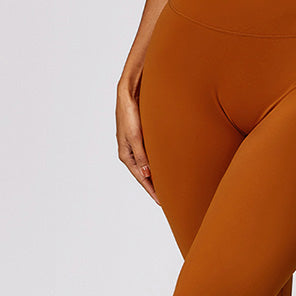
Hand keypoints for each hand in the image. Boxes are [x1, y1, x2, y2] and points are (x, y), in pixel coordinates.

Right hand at [116, 86, 161, 205]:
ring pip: (148, 165)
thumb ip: (141, 156)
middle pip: (144, 174)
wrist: (129, 93)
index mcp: (126, 154)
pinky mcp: (142, 137)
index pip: (141, 178)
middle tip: (168, 198)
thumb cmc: (129, 113)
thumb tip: (146, 175)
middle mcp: (130, 152)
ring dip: (157, 175)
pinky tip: (166, 166)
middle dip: (154, 186)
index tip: (162, 202)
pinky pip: (151, 155)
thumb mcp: (135, 137)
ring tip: (169, 186)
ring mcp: (136, 145)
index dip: (151, 191)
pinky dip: (158, 163)